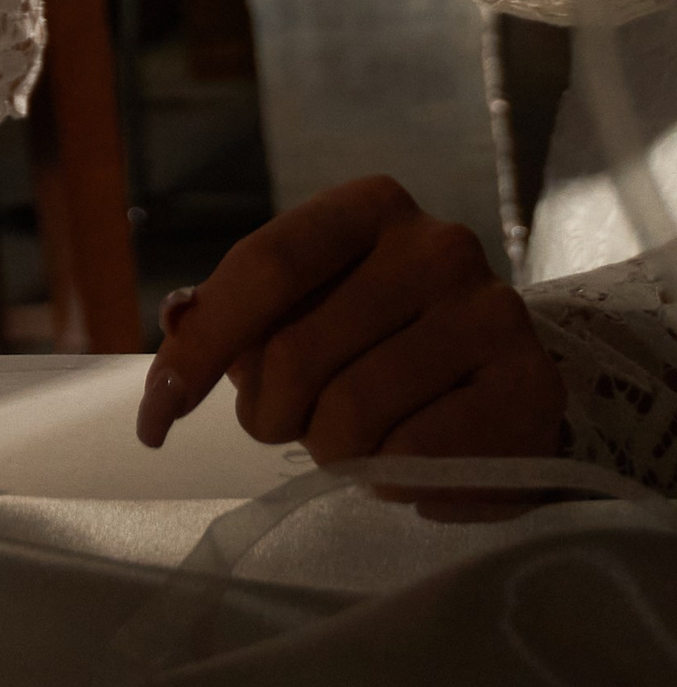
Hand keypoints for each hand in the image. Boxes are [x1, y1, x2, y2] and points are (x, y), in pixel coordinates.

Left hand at [135, 176, 564, 490]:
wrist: (505, 376)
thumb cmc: (384, 336)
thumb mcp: (310, 305)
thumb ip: (238, 315)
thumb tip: (175, 339)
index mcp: (368, 206)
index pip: (264, 267)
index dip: (202, 347)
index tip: (156, 418)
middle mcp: (435, 244)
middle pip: (299, 351)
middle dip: (270, 413)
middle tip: (285, 428)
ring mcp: (490, 312)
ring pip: (354, 414)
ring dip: (331, 451)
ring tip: (349, 445)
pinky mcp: (530, 386)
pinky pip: (418, 457)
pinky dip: (392, 480)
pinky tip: (403, 467)